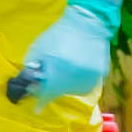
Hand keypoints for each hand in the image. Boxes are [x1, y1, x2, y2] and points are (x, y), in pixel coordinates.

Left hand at [5, 0, 124, 104]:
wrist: (87, 22)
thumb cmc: (58, 34)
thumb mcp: (39, 48)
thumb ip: (32, 67)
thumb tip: (30, 84)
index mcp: (58, 67)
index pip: (48, 91)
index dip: (42, 101)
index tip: (37, 109)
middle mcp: (75, 74)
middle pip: (61, 91)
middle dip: (53, 88)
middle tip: (50, 81)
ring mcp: (90, 75)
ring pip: (74, 90)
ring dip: (66, 85)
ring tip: (65, 69)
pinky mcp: (101, 74)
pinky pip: (86, 84)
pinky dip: (78, 81)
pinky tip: (76, 69)